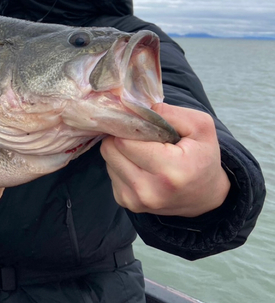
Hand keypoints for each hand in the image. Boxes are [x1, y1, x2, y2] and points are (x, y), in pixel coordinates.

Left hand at [100, 103, 230, 216]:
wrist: (205, 196)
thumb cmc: (202, 157)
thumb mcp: (200, 127)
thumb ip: (170, 113)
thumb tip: (137, 108)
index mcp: (170, 171)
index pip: (124, 141)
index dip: (130, 126)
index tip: (141, 123)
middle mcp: (149, 191)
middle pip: (110, 149)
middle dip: (121, 137)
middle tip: (139, 135)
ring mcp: (135, 200)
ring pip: (108, 159)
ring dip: (120, 151)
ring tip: (143, 151)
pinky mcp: (126, 203)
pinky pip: (110, 172)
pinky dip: (121, 164)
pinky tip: (139, 164)